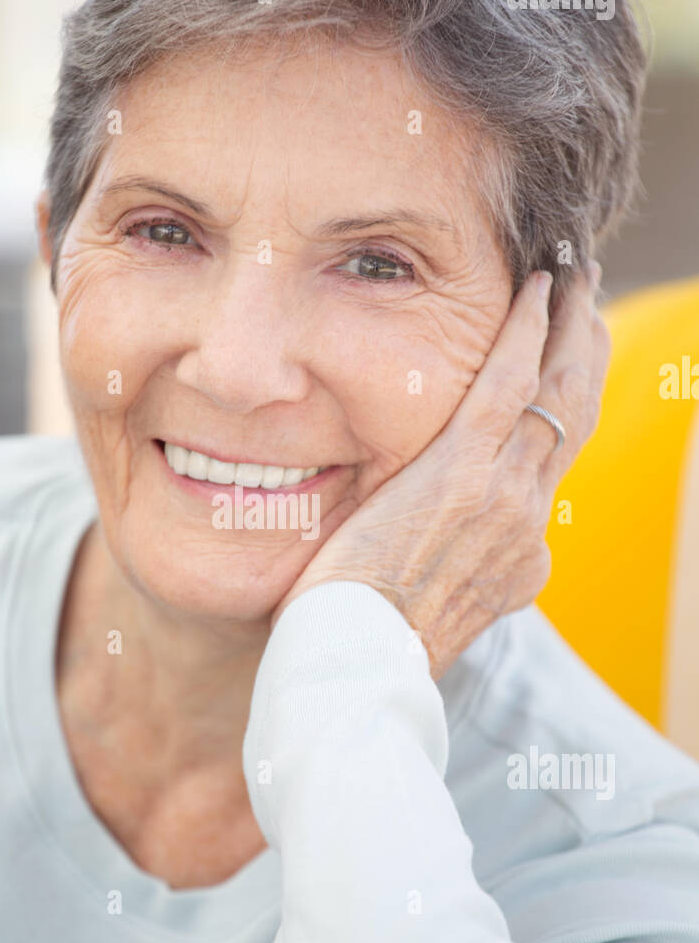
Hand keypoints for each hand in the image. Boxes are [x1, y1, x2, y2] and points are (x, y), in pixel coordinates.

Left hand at [271, 264, 608, 679]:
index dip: (565, 411)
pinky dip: (524, 331)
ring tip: (574, 275)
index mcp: (518, 562)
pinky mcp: (462, 472)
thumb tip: (422, 566)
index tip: (565, 371)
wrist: (357, 667)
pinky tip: (532, 286)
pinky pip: (507, 383)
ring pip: (557, 393)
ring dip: (569, 327)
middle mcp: (527, 525)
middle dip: (583, 352)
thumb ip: (442, 582)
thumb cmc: (366, 648)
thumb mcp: (425, 619)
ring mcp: (504, 496)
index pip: (551, 470)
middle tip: (586, 297)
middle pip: (573, 419)